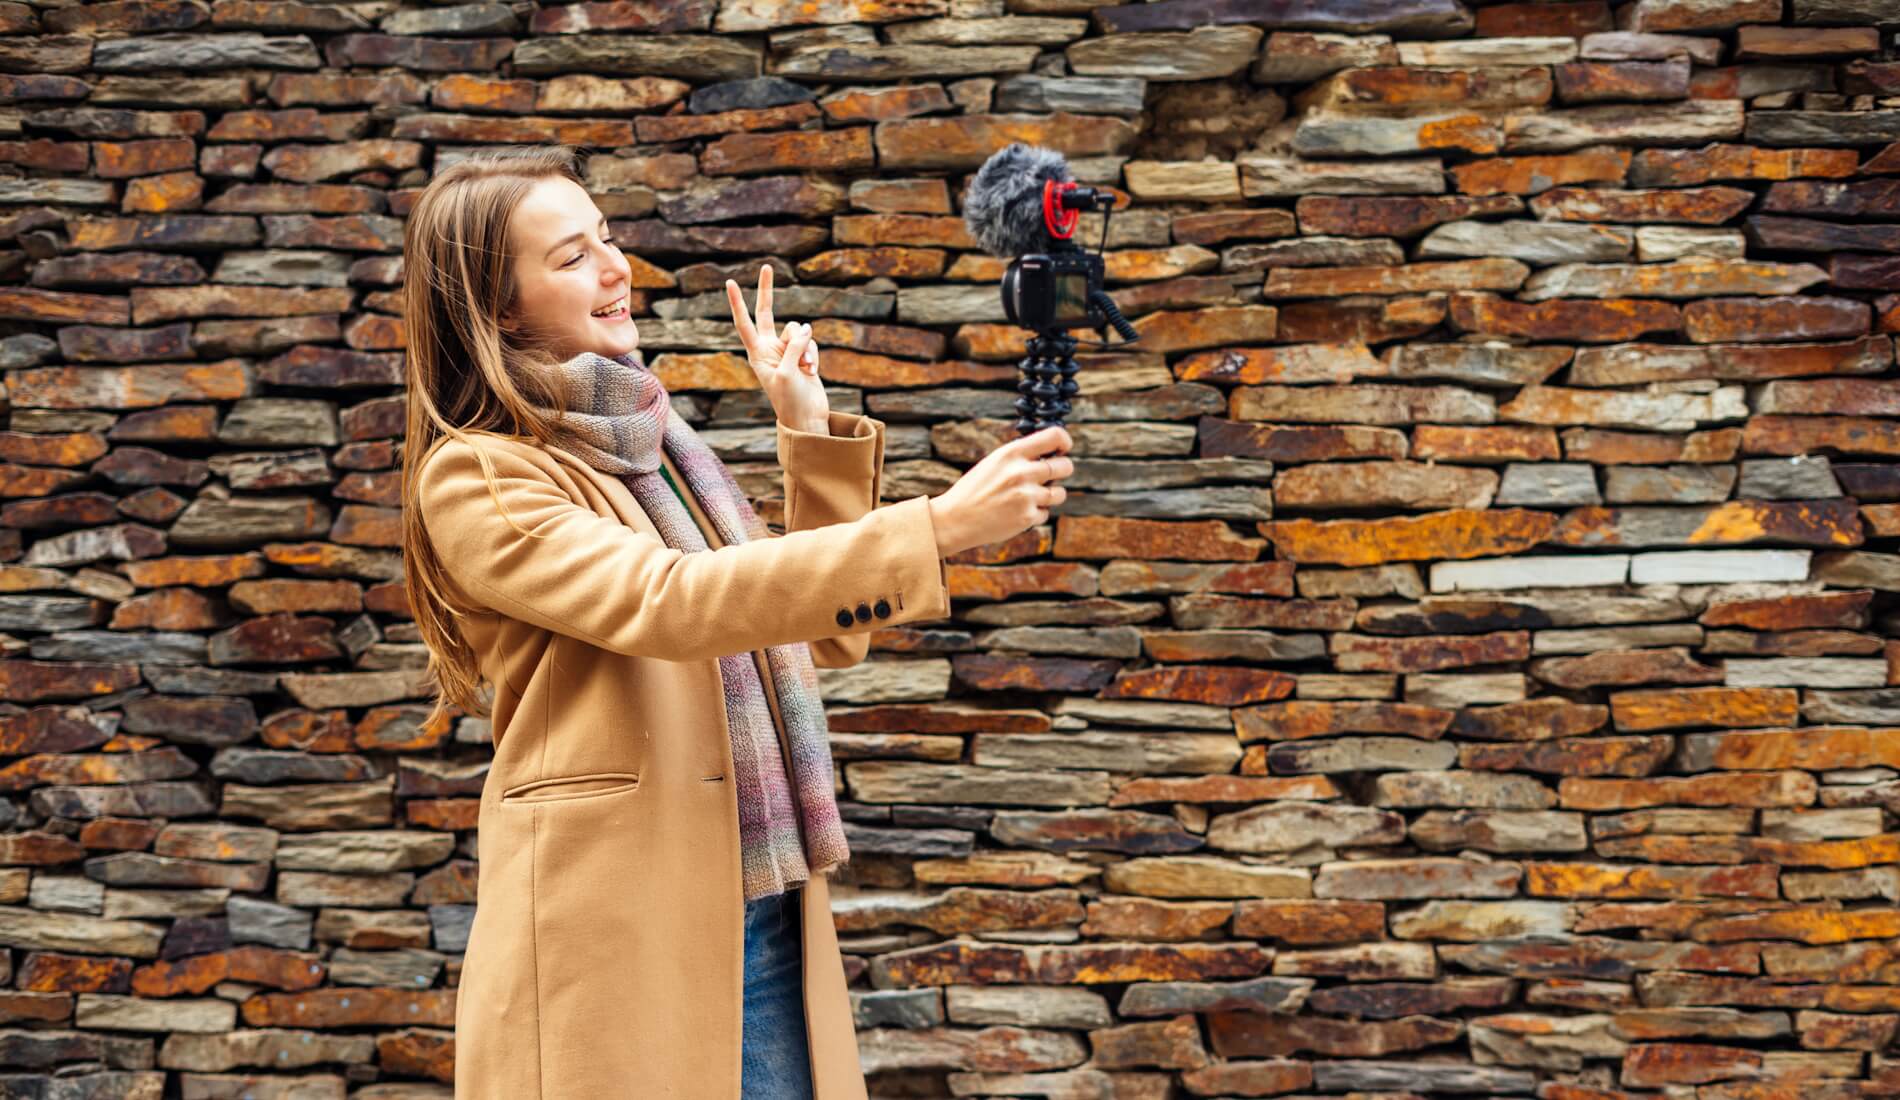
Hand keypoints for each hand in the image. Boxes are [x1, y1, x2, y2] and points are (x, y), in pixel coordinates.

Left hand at [725, 265, 826, 433]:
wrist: (807, 419)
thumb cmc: (790, 400)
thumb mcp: (787, 372)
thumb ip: (794, 346)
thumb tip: (806, 328)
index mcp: (757, 354)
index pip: (744, 323)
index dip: (738, 303)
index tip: (731, 282)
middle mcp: (769, 348)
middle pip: (767, 312)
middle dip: (767, 291)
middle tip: (767, 266)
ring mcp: (787, 351)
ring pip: (798, 329)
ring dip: (805, 346)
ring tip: (805, 368)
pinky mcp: (803, 355)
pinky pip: (811, 342)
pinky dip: (814, 354)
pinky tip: (812, 372)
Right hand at [927, 425, 1074, 557]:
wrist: (955, 519)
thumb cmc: (974, 489)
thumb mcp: (994, 462)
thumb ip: (1021, 456)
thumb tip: (1053, 452)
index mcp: (1011, 453)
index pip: (1055, 436)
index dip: (1065, 442)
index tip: (1062, 450)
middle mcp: (1021, 472)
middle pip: (1065, 466)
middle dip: (1061, 471)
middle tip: (1049, 477)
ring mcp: (1026, 496)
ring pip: (1059, 493)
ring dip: (1050, 495)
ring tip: (1029, 497)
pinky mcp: (1027, 517)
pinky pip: (1045, 513)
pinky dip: (1034, 514)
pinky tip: (1015, 512)